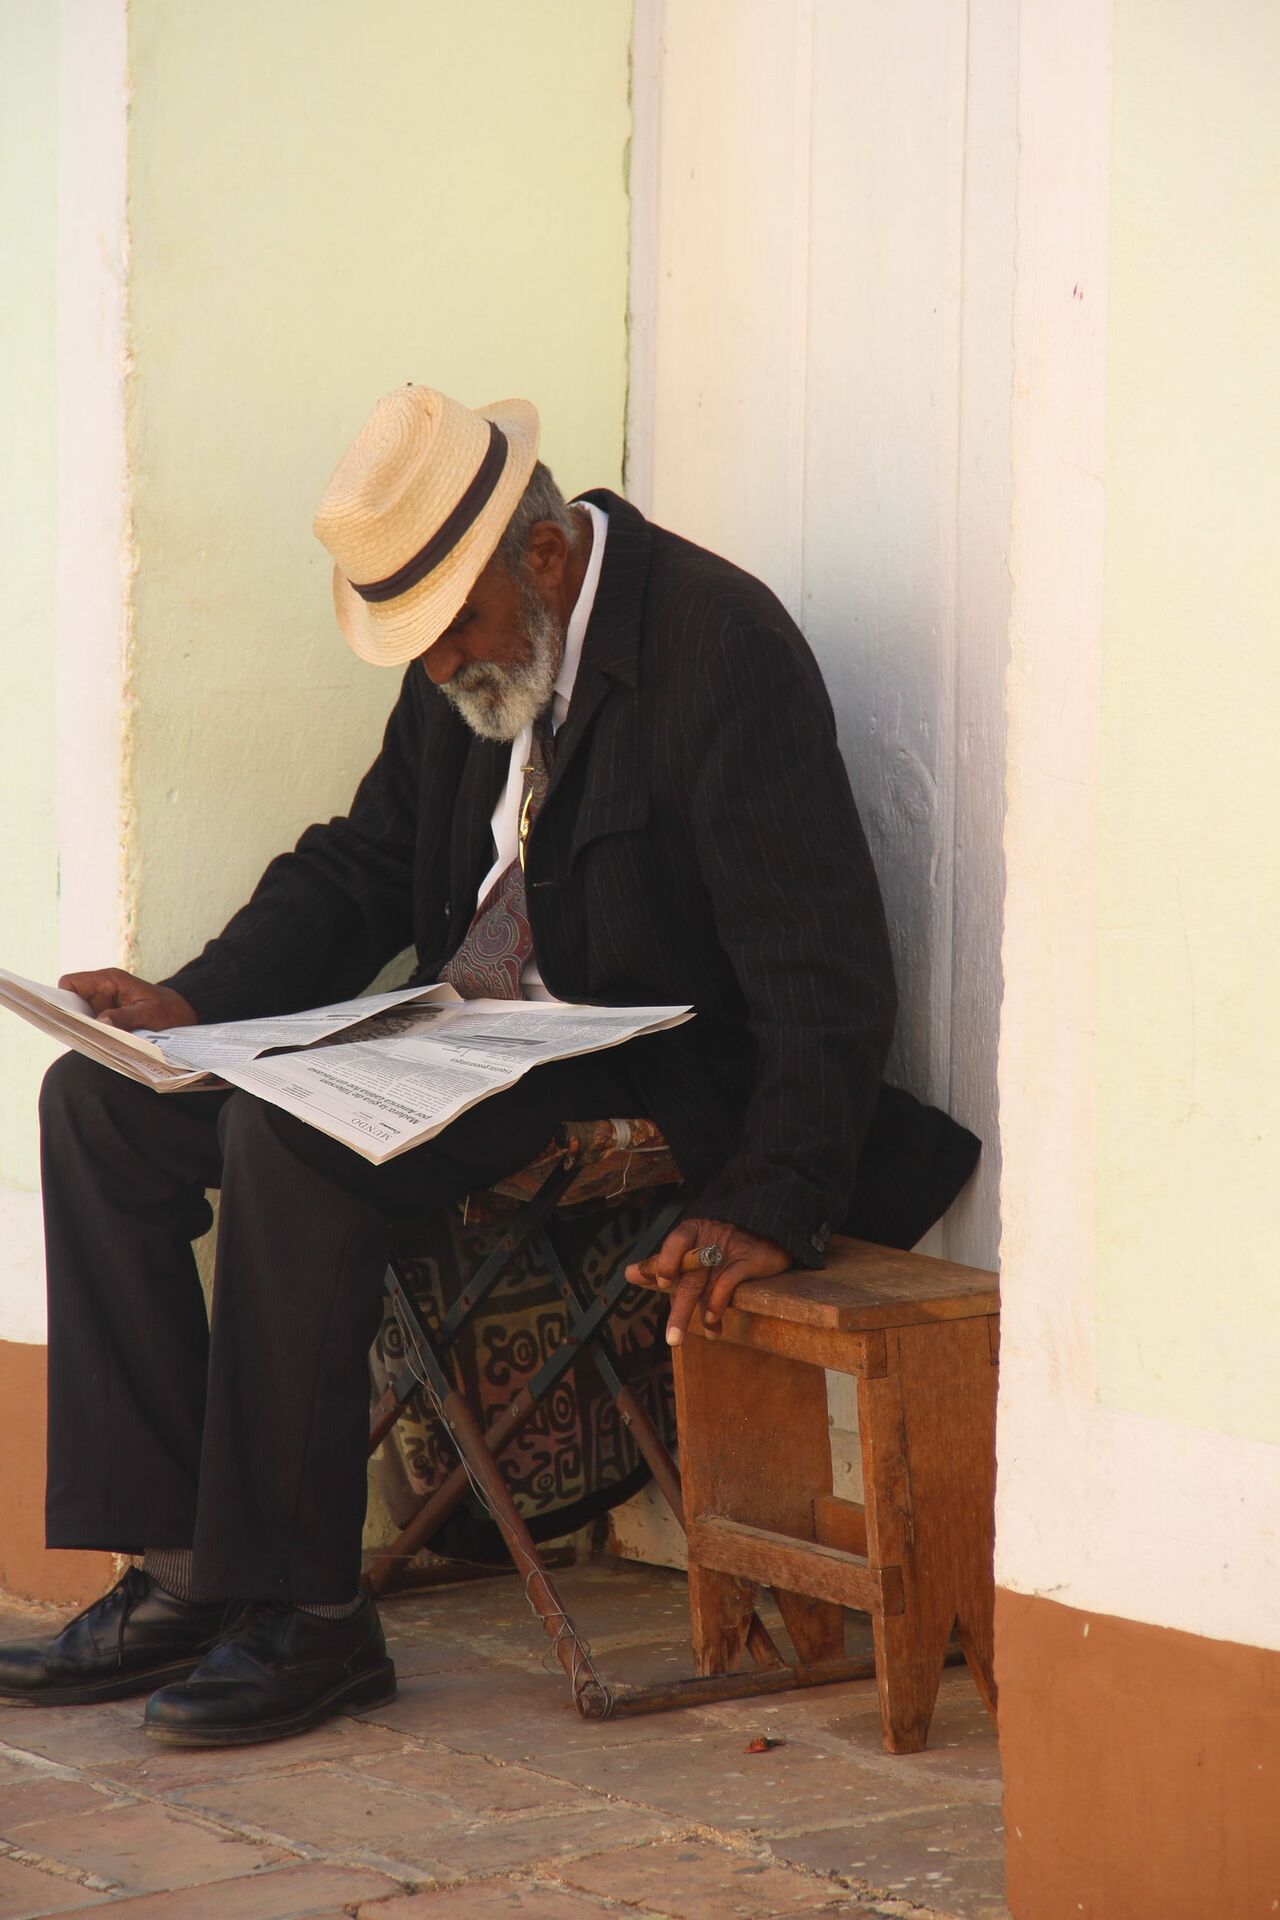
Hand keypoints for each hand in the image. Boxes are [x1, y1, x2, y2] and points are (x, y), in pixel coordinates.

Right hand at [58, 969, 196, 1033]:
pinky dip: (96, 1036)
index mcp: (109, 980)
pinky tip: (104, 1046)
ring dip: (87, 1030)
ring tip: (96, 1043)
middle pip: (72, 1003)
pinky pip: (94, 1027)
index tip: (67, 1017)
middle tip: (82, 1036)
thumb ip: (126, 1017)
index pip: (71, 983)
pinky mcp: (110, 1020)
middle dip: (75, 1019)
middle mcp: (102, 992)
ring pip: (82, 1018)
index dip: (63, 998)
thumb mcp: (150, 1014)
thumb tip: (100, 1022)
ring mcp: (105, 1007)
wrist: (184, 1016)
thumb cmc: (169, 1010)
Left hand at [626, 1217, 790, 1346]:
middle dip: (680, 1309)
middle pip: (690, 1274)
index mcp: (692, 1232)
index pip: (675, 1241)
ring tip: (700, 1337)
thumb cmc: (722, 1253)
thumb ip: (661, 1266)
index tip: (661, 1283)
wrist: (768, 1246)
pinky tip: (713, 1321)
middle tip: (672, 1339)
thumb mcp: (691, 1258)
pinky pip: (728, 1281)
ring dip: (700, 1313)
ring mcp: (731, 1246)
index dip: (665, 1262)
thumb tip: (628, 1274)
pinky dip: (718, 1303)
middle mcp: (709, 1236)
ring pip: (709, 1282)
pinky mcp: (750, 1258)